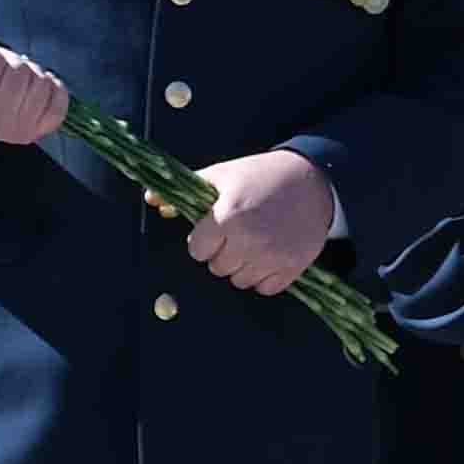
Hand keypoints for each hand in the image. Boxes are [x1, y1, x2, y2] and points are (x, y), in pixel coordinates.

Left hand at [184, 147, 344, 291]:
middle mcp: (249, 240)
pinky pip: (266, 288)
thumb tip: (151, 199)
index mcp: (228, 217)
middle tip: (238, 233)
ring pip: (240, 281)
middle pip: (217, 267)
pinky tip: (270, 253)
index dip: (203, 239)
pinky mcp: (292, 267)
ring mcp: (272, 256)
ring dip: (243, 266)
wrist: (312, 179)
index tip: (214, 229)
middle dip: (223, 252)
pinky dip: (265, 276)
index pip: (196, 250)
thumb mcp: (222, 175)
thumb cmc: (262, 175)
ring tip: (255, 242)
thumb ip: (186, 191)